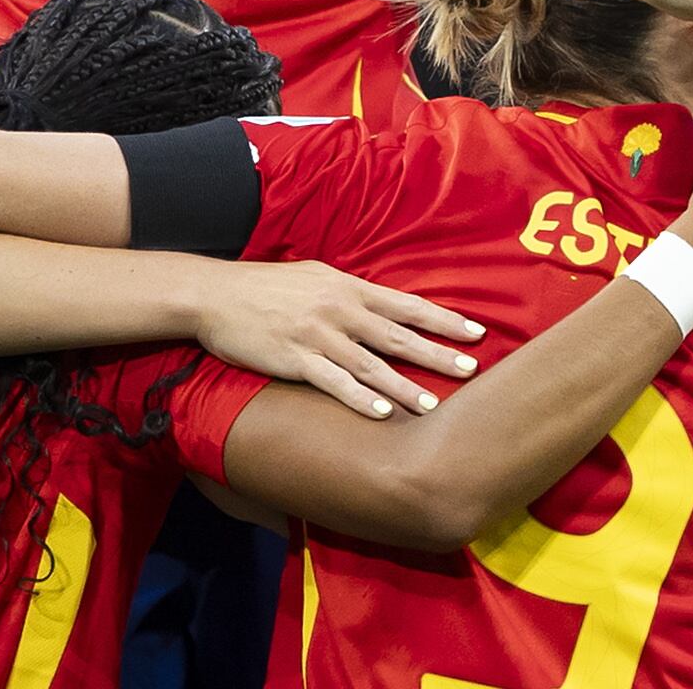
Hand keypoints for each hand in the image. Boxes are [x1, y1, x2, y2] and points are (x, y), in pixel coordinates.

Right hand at [188, 258, 486, 420]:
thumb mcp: (315, 278)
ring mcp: (317, 335)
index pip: (407, 305)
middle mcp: (339, 309)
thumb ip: (351, 293)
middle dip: (437, 353)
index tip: (476, 333)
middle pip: (398, 335)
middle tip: (471, 370)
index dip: (443, 319)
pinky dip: (360, 399)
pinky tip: (381, 414)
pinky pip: (333, 382)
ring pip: (370, 364)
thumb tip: (386, 308)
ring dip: (403, 386)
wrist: (216, 295)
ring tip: (433, 405)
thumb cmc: (268, 287)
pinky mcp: (294, 359)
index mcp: (348, 287)